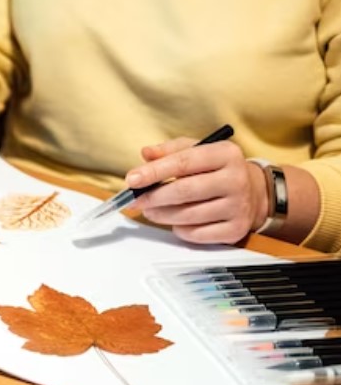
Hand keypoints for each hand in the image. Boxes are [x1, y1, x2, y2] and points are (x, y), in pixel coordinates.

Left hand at [126, 137, 268, 243]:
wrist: (254, 192)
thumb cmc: (217, 170)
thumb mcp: (199, 151)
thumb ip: (171, 151)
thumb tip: (146, 154)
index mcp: (226, 154)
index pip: (184, 162)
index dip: (154, 172)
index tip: (131, 180)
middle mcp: (236, 179)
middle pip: (184, 191)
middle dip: (153, 197)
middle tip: (135, 200)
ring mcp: (238, 206)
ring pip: (187, 216)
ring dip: (161, 215)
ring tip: (151, 210)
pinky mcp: (235, 229)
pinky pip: (195, 234)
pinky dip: (179, 229)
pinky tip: (177, 221)